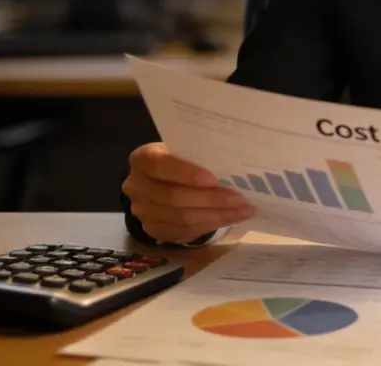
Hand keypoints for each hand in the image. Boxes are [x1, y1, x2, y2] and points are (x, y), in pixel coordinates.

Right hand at [123, 143, 255, 243]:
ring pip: (182, 218)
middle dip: (211, 199)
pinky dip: (212, 225)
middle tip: (240, 197)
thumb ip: (199, 155)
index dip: (186, 173)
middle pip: (174, 197)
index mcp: (143, 159)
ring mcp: (143, 211)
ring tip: (244, 209)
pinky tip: (233, 218)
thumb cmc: (181, 158)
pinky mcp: (154, 230)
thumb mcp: (185, 150)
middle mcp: (136, 186)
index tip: (213, 179)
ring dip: (217, 215)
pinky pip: (185, 231)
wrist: (162, 180)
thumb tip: (235, 164)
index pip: (161, 165)